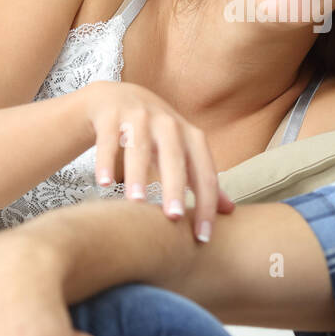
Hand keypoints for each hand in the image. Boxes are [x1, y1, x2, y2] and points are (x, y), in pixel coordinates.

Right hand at [81, 80, 233, 240]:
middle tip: (173, 217)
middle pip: (174, 157)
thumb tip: (230, 211)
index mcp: (190, 136)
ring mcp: (139, 116)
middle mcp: (168, 124)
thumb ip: (202, 179)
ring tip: (135, 202)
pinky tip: (104, 183)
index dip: (206, 204)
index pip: (204, 173)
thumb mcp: (182, 152)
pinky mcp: (111, 115)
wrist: (119, 98)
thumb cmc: (156, 134)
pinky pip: (108, 140)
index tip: (202, 237)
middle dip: (175, 186)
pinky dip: (105, 161)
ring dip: (137, 174)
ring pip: (139, 147)